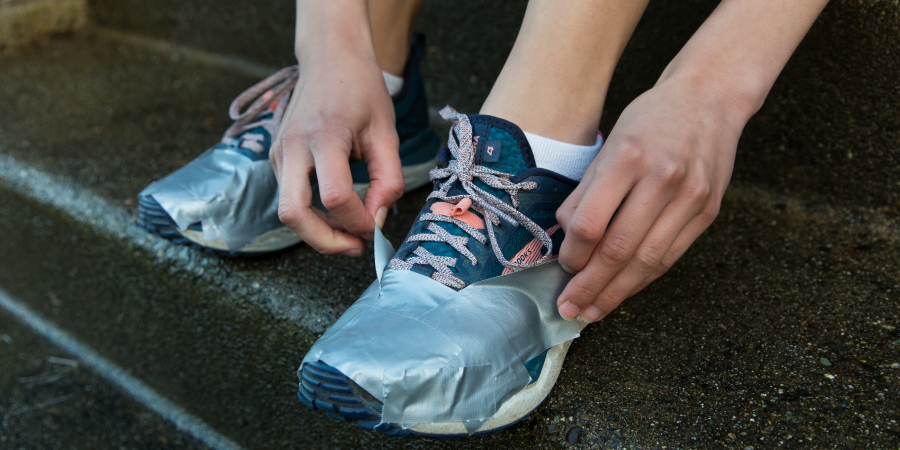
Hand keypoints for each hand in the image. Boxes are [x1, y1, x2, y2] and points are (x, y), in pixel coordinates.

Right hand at [270, 46, 403, 255]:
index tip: (378, 226)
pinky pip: (291, 198)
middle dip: (325, 242)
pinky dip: (314, 215)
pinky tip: (339, 213)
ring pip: (289, 211)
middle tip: (356, 248)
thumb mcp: (386, 132)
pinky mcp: (277, 158)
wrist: (330, 57)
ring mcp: (278, 153)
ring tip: (353, 232)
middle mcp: (292, 146)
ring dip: (319, 231)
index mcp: (323, 135)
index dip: (358, 221)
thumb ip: (387, 180)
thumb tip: (377, 220)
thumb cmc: (362, 90)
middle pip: (293, 214)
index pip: (334, 196)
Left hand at [555, 77, 744, 321]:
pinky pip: (670, 255)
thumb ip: (587, 192)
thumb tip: (566, 240)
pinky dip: (644, 278)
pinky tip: (624, 290)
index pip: (591, 223)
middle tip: (569, 308)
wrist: (711, 98)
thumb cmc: (652, 119)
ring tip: (593, 311)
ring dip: (616, 292)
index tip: (563, 267)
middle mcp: (662, 178)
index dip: (572, 254)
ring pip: (647, 261)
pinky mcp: (707, 211)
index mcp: (628, 157)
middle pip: (618, 249)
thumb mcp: (610, 144)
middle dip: (589, 286)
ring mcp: (690, 197)